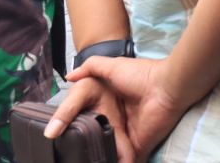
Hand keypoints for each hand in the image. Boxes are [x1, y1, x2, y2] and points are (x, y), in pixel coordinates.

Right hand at [51, 56, 187, 158]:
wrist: (168, 88)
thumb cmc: (141, 76)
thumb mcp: (113, 66)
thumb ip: (92, 67)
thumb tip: (69, 76)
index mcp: (106, 106)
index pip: (82, 122)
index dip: (67, 128)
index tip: (51, 135)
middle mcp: (111, 124)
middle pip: (89, 140)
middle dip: (77, 148)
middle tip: (59, 154)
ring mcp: (121, 138)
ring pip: (101, 153)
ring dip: (93, 158)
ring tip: (74, 161)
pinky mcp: (132, 150)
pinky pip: (119, 162)